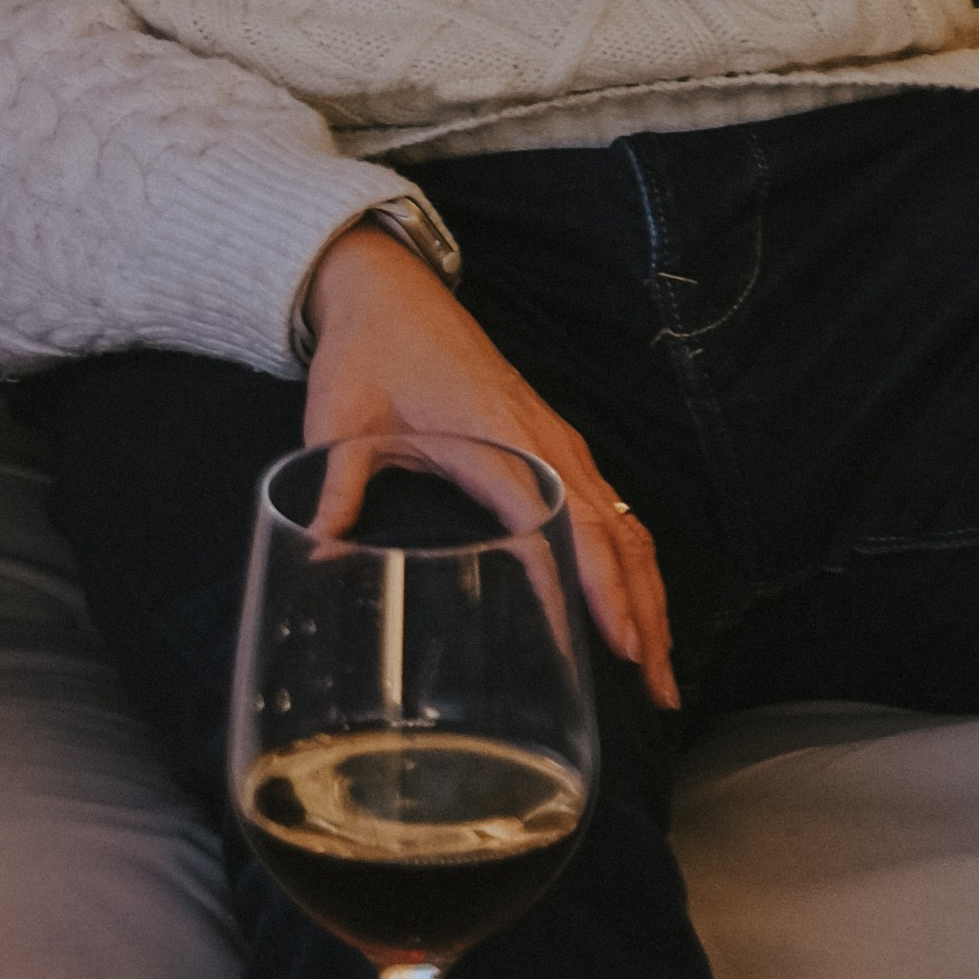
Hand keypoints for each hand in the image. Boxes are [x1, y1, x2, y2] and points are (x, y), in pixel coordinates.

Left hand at [301, 220, 679, 708]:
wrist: (389, 291)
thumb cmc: (366, 352)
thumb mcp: (339, 420)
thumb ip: (335, 486)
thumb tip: (317, 555)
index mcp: (494, 432)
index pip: (551, 519)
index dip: (577, 585)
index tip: (598, 646)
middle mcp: (541, 438)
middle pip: (612, 534)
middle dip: (639, 612)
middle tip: (657, 688)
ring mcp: (557, 439)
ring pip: (624, 525)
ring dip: (649, 596)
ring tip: (660, 670)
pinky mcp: (557, 441)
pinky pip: (613, 508)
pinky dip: (634, 563)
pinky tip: (639, 611)